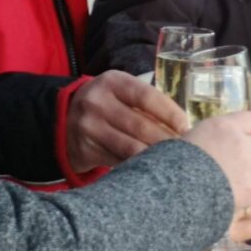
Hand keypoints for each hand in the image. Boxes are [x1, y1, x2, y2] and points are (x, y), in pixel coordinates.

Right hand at [64, 71, 189, 171]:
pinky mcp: (85, 149)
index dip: (169, 112)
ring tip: (172, 162)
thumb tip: (182, 126)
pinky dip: (137, 167)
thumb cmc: (107, 104)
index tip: (186, 126)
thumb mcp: (120, 92)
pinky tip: (151, 169)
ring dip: (155, 156)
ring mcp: (88, 127)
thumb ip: (145, 103)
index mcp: (112, 82)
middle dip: (166, 140)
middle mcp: (97, 102)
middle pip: (140, 125)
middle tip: (186, 150)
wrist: (64, 120)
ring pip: (130, 147)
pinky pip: (118, 161)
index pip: (146, 96)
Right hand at [184, 110, 250, 214]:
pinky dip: (244, 194)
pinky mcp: (249, 190)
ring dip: (248, 175)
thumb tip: (222, 139)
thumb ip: (215, 135)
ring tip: (227, 181)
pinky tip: (227, 195)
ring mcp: (248, 168)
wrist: (177, 189)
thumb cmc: (177, 159)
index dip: (250, 130)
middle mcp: (241, 144)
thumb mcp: (194, 136)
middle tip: (231, 163)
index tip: (244, 137)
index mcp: (226, 127)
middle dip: (248, 155)